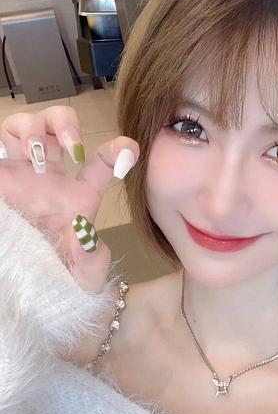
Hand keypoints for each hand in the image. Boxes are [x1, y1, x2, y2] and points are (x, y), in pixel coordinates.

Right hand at [0, 105, 138, 293]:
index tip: (129, 152)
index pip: (101, 162)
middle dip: (65, 124)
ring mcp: (18, 173)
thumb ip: (92, 259)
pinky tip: (11, 158)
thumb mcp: (81, 274)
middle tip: (71, 148)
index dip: (119, 150)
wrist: (24, 289)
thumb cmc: (57, 278)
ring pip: (23, 125)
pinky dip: (3, 142)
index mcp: (77, 194)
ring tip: (34, 157)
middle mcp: (48, 176)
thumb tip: (89, 237)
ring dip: (32, 130)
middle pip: (58, 125)